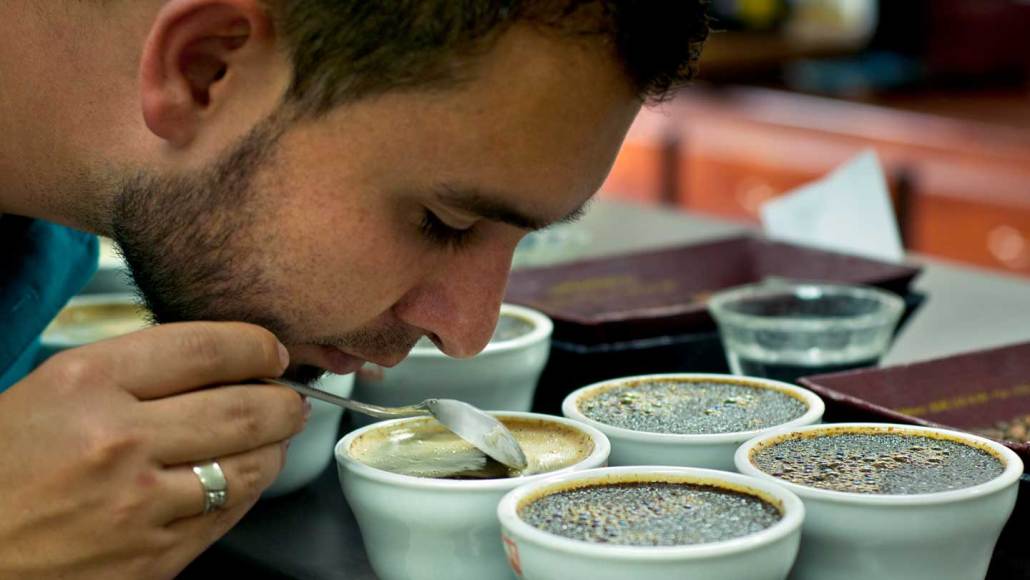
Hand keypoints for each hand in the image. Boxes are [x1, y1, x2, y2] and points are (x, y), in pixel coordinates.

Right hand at [0, 322, 306, 578]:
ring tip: (274, 434)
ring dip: (276, 445)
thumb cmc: (0, 469)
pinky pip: (229, 514)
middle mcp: (119, 441)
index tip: (270, 351)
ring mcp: (140, 505)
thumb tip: (216, 363)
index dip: (256, 346)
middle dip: (285, 398)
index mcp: (86, 385)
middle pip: (245, 407)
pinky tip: (242, 475)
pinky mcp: (153, 558)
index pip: (207, 349)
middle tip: (290, 396)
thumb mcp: (48, 392)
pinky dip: (247, 489)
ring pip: (251, 465)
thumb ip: (132, 373)